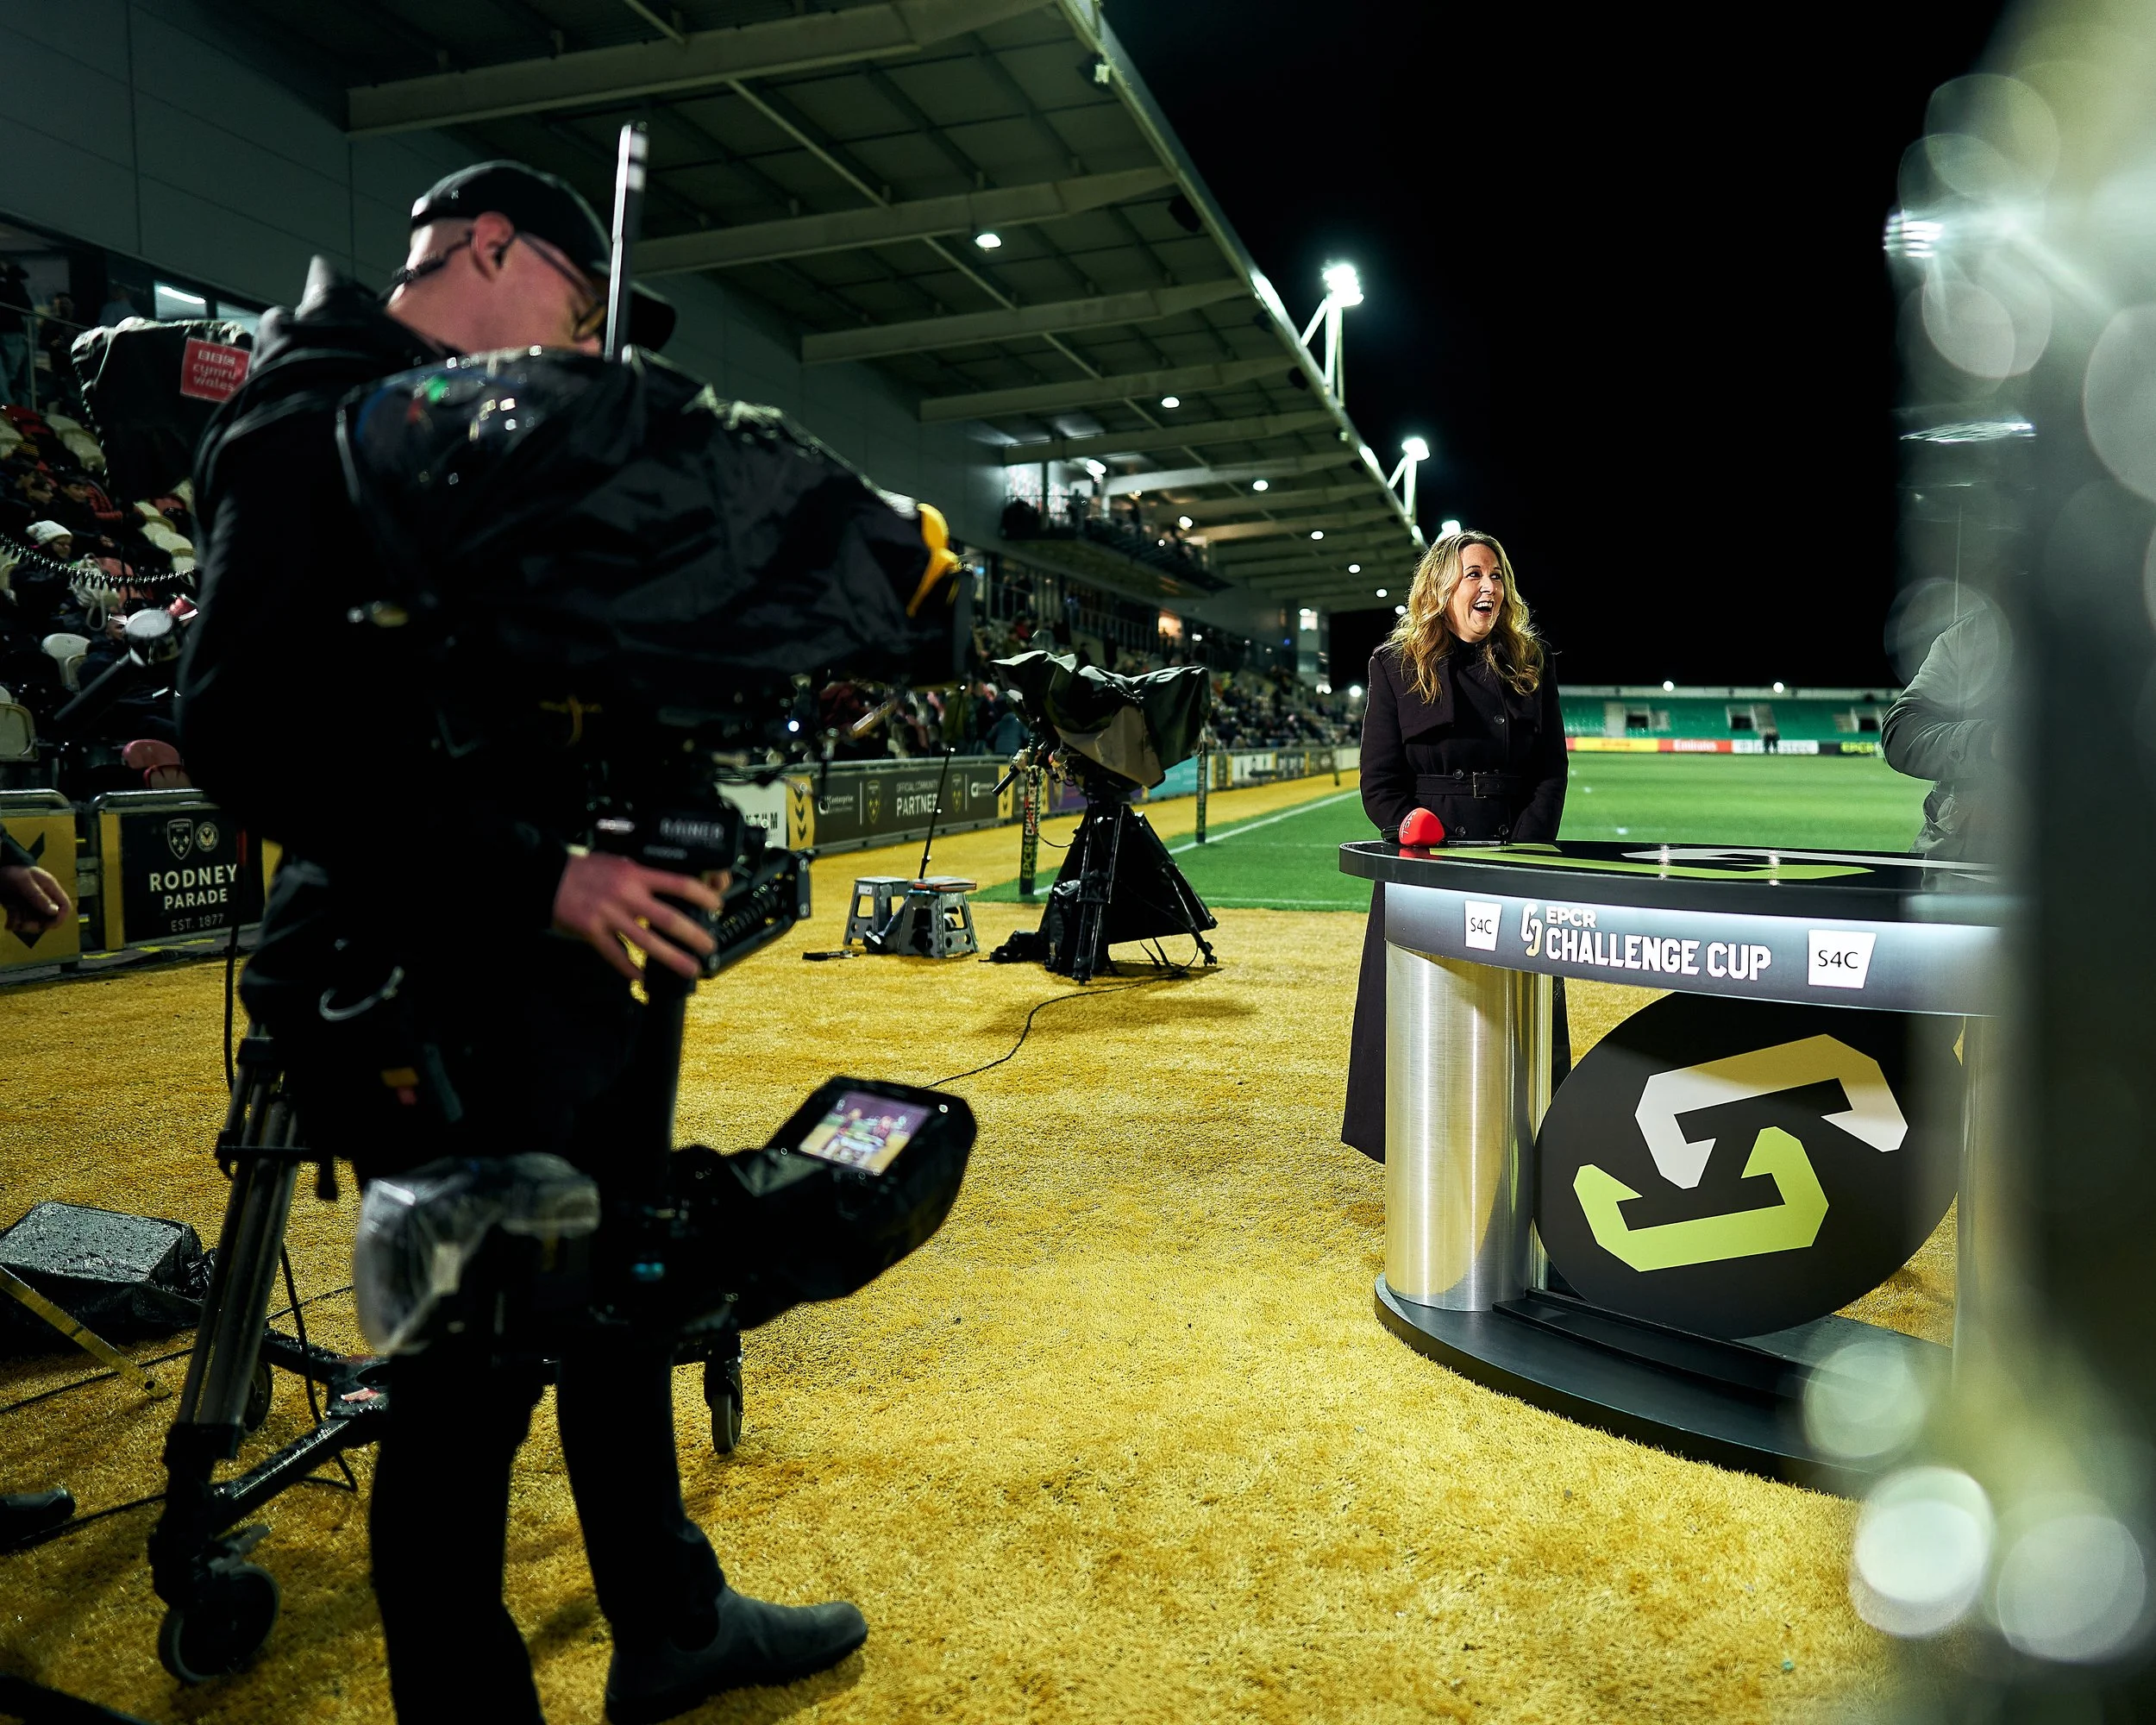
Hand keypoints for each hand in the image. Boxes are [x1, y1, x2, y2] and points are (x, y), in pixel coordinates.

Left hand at [0, 864, 71, 937]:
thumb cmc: (14, 871)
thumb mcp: (25, 882)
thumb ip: (38, 896)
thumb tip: (54, 911)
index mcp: (51, 889)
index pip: (65, 907)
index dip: (59, 918)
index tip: (46, 925)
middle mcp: (44, 899)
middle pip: (49, 918)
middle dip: (37, 925)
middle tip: (23, 926)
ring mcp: (31, 904)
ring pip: (33, 921)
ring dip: (23, 925)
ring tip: (11, 923)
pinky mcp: (20, 907)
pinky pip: (21, 920)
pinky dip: (14, 924)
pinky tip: (8, 924)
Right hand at [552, 851, 722, 980]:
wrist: (547, 876)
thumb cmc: (585, 869)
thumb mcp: (619, 862)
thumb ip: (643, 876)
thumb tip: (671, 889)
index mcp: (635, 874)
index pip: (678, 883)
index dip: (702, 896)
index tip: (716, 905)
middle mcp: (625, 895)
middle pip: (667, 919)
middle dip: (693, 935)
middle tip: (710, 946)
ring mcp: (609, 916)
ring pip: (646, 942)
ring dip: (671, 958)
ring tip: (690, 968)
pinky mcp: (592, 932)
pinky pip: (615, 955)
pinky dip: (629, 969)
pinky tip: (642, 979)